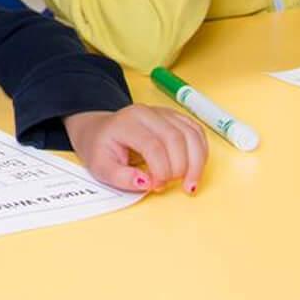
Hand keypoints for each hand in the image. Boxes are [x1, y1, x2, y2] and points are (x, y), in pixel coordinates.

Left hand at [63, 104, 208, 193]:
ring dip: (196, 163)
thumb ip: (121, 178)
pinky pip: (197, 133)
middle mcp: (147, 113)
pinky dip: (201, 153)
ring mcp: (164, 113)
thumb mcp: (100, 167)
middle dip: (180, 168)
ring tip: (189, 184)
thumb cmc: (100, 148)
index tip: (156, 187)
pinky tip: (194, 169)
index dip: (161, 171)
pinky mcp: (175, 118)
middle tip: (171, 186)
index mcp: (127, 122)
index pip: (153, 146)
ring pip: (192, 134)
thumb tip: (146, 183)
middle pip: (176, 139)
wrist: (99, 130)